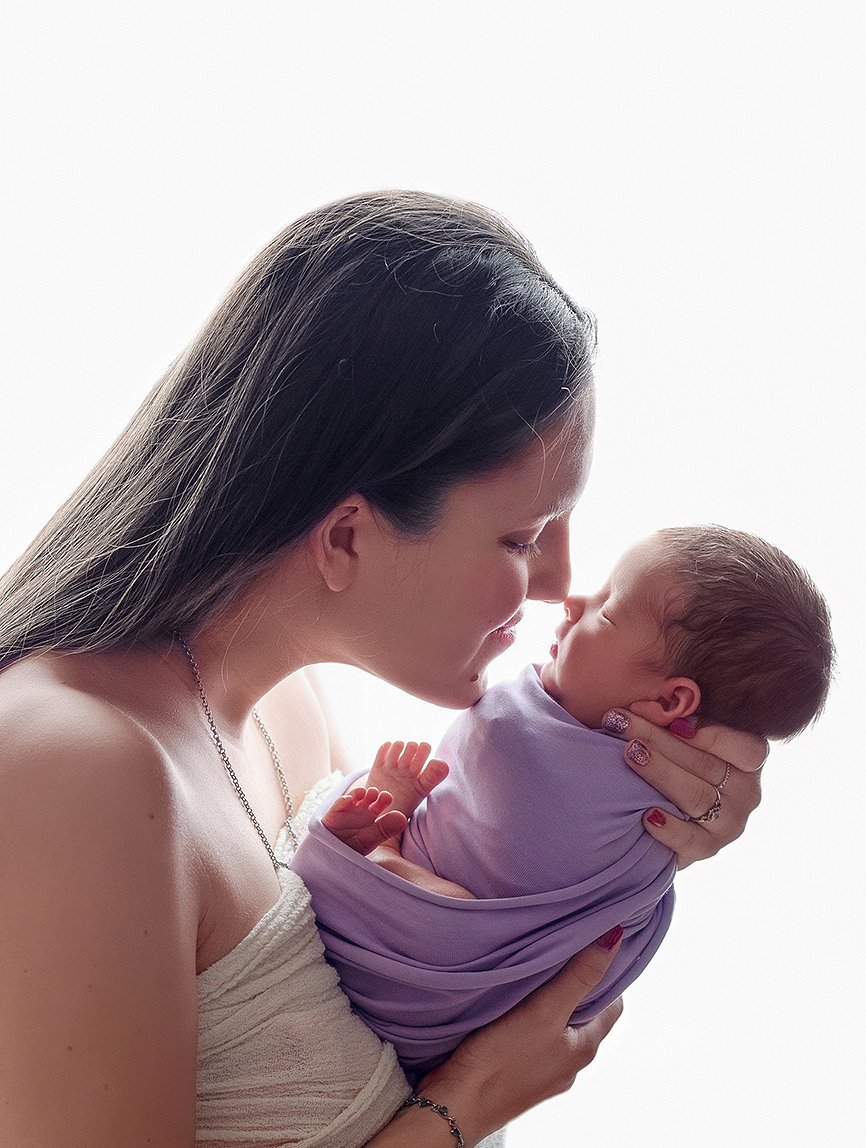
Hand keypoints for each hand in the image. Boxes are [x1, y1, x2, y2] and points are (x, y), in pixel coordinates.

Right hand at [414, 932, 623, 1145]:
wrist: (456, 1105)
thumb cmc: (501, 1062)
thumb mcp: (545, 1010)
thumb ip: (579, 976)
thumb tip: (613, 939)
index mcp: (585, 1047)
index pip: (612, 1004)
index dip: (606, 974)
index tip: (590, 947)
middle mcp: (570, 1062)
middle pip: (585, 1015)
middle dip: (576, 985)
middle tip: (559, 953)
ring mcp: (544, 1071)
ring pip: (558, 1027)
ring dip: (551, 1002)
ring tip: (533, 974)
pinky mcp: (519, 1073)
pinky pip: (534, 1039)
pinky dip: (530, 1019)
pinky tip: (511, 1007)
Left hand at [603, 706, 766, 867]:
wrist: (659, 809)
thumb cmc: (671, 756)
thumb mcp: (680, 732)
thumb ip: (676, 717)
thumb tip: (650, 702)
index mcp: (749, 760)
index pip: (746, 746)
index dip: (709, 732)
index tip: (671, 719)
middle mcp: (746, 793)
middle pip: (706, 764)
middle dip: (659, 738)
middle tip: (621, 721)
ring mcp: (729, 823)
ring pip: (696, 795)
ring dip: (660, 771)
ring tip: (630, 753)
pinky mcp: (707, 848)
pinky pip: (690, 840)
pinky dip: (669, 827)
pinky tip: (646, 814)